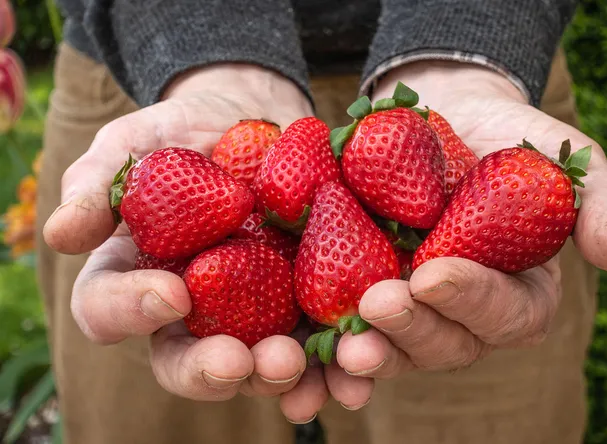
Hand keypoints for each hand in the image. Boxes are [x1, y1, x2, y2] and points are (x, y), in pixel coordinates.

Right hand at [42, 64, 372, 420]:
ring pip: (256, 364)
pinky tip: (356, 359)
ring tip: (300, 368)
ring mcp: (250, 311)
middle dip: (215, 369)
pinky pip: (319, 341)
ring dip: (278, 377)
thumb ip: (97, 184)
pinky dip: (336, 359)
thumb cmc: (183, 134)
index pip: (111, 311)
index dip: (132, 312)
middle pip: (188, 361)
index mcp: (135, 277)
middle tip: (243, 361)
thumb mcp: (134, 144)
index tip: (171, 293)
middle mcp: (191, 310)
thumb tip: (61, 233)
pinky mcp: (304, 300)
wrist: (253, 122)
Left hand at [336, 61, 606, 379]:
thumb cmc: (502, 137)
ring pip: (391, 350)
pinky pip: (343, 331)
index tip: (435, 273)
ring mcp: (408, 309)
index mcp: (512, 292)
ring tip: (340, 348)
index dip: (472, 301)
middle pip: (443, 345)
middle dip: (411, 331)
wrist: (434, 118)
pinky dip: (324, 352)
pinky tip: (302, 353)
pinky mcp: (358, 292)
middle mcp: (458, 314)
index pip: (504, 315)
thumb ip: (593, 202)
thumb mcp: (555, 156)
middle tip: (377, 305)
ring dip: (366, 356)